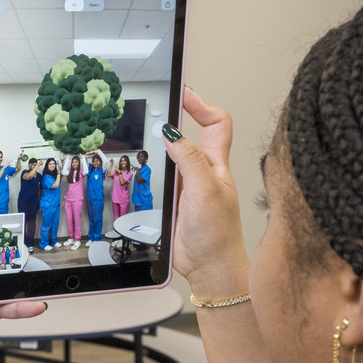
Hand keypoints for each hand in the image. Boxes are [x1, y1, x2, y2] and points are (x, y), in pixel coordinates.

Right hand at [164, 87, 249, 294]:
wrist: (209, 267)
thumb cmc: (217, 234)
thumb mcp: (204, 189)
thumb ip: (189, 160)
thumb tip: (172, 132)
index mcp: (217, 164)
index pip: (216, 123)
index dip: (201, 106)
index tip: (183, 95)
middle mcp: (203, 172)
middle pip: (193, 134)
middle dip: (179, 116)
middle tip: (162, 102)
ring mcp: (188, 186)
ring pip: (174, 155)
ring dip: (162, 143)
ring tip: (148, 129)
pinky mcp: (174, 201)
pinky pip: (162, 177)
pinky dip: (153, 168)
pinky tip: (144, 166)